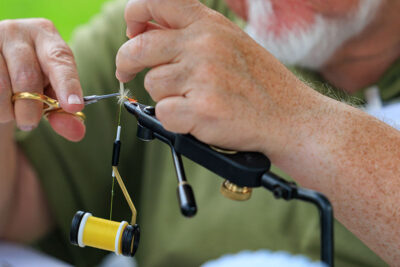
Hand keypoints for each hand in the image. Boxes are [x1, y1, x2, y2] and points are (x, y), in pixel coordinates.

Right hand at [0, 19, 84, 140]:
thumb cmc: (33, 78)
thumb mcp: (52, 92)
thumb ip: (65, 113)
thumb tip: (77, 132)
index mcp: (46, 35)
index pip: (60, 61)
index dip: (67, 85)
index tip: (74, 107)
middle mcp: (17, 31)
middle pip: (27, 77)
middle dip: (30, 109)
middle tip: (30, 123)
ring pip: (0, 87)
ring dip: (8, 111)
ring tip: (11, 111)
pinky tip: (0, 102)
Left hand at [116, 0, 320, 157]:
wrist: (291, 117)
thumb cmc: (260, 84)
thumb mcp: (230, 43)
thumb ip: (192, 35)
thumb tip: (146, 32)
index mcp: (209, 25)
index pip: (155, 2)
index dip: (134, 14)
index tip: (132, 32)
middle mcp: (204, 44)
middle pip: (139, 48)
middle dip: (126, 62)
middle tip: (125, 72)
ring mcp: (202, 76)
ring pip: (152, 85)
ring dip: (166, 96)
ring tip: (196, 100)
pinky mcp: (201, 108)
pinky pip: (163, 113)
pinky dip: (175, 120)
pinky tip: (198, 118)